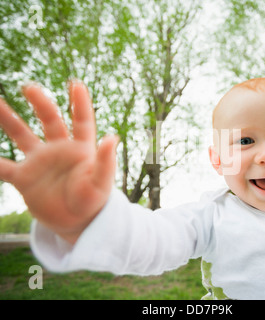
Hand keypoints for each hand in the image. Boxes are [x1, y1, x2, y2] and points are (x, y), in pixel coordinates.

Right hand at [0, 81, 118, 243]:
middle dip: (41, 102)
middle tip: (29, 87)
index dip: (80, 103)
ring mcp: (40, 162)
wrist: (77, 222)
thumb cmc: (93, 201)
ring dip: (9, 119)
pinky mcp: (25, 178)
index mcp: (81, 149)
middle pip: (50, 120)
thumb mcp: (101, 182)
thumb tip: (112, 138)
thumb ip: (105, 161)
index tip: (76, 84)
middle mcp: (59, 150)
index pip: (82, 120)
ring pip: (22, 135)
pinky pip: (2, 168)